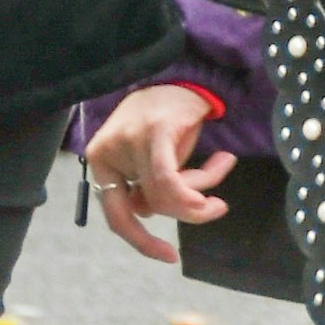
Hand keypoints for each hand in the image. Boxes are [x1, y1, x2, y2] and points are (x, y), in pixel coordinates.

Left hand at [82, 84, 233, 265]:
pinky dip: (198, 184)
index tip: (169, 256)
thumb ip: (144, 184)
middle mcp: (109, 151)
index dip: (142, 242)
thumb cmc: (165, 114)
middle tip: (215, 207)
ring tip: (223, 166)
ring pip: (165, 195)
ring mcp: (130, 141)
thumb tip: (148, 214)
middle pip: (149, 206)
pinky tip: (224, 163)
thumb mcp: (147, 155)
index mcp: (100, 160)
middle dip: (187, 211)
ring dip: (201, 190)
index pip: (116, 215)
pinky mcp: (155, 131)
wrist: (183, 67)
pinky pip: (173, 178)